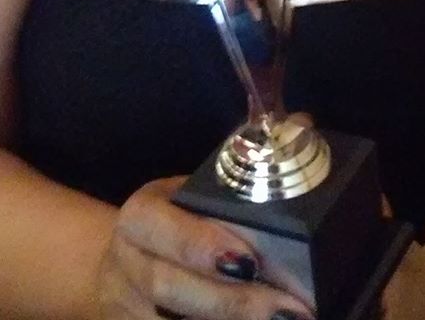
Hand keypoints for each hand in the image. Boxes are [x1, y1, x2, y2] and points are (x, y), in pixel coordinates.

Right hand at [99, 176, 314, 319]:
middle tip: (288, 310)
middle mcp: (129, 263)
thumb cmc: (175, 223)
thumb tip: (303, 124)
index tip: (249, 259)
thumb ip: (244, 164)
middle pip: (169, 285)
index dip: (198, 244)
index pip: (158, 226)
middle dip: (230, 301)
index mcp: (141, 216)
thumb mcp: (195, 191)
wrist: (121, 271)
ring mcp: (130, 309)